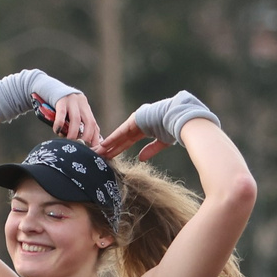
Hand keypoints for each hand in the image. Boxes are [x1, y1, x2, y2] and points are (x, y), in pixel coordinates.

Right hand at [36, 90, 99, 143]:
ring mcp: (71, 100)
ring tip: (69, 141)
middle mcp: (81, 103)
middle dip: (87, 136)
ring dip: (73, 132)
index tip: (92, 150)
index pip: (94, 124)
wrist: (47, 87)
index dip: (95, 138)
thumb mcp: (71, 112)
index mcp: (85, 107)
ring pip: (76, 119)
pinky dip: (60, 124)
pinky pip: (61, 114)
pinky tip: (56, 131)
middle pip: (89, 122)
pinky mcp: (60, 100)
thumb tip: (81, 141)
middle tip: (82, 147)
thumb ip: (76, 123)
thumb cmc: (58, 105)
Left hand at [99, 90, 216, 162]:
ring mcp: (135, 121)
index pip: (128, 141)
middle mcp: (138, 124)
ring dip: (108, 144)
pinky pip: (121, 131)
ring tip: (97, 152)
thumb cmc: (175, 129)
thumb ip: (150, 149)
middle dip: (110, 148)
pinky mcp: (134, 120)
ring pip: (119, 135)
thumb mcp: (162, 142)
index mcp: (145, 128)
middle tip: (99, 156)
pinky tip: (104, 145)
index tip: (110, 156)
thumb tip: (140, 159)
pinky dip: (113, 138)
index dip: (119, 148)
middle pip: (121, 139)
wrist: (179, 117)